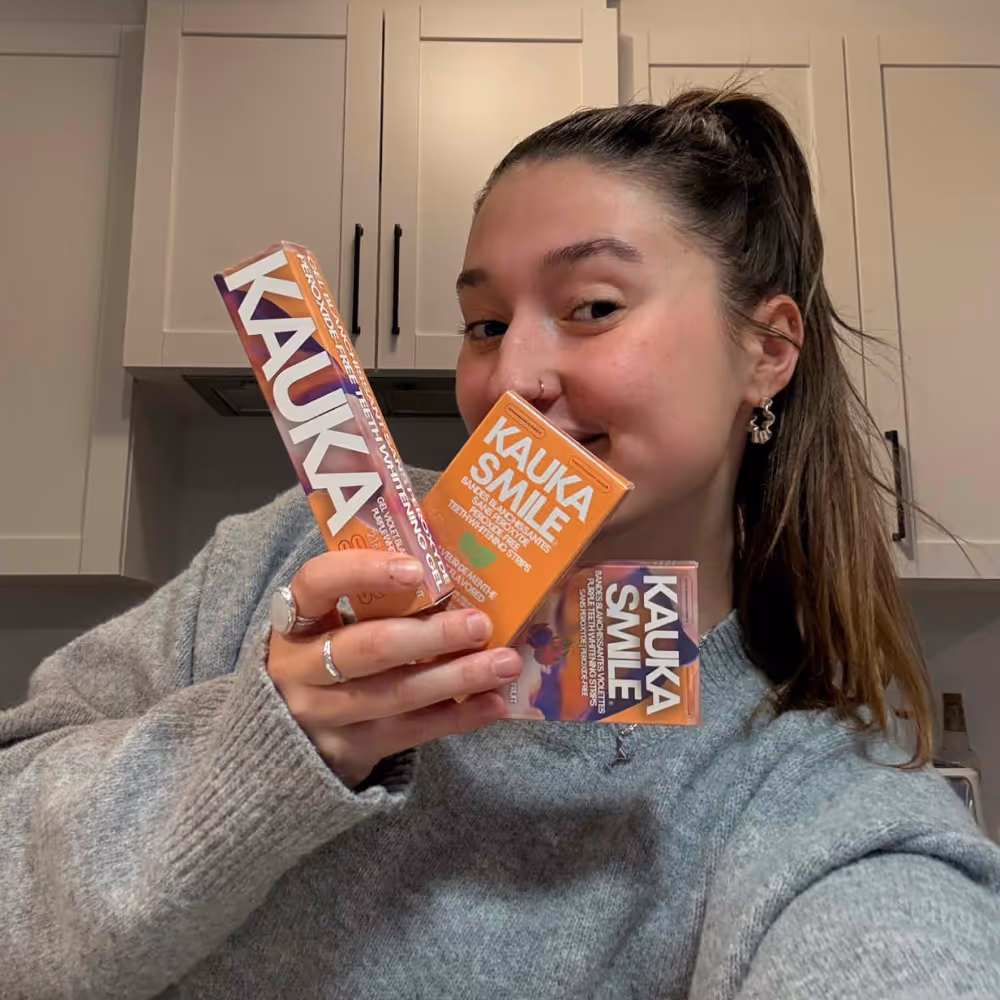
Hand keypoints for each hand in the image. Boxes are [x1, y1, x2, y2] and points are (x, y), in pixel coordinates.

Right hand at [266, 550, 521, 787]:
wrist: (284, 743)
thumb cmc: (326, 660)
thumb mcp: (329, 626)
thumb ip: (373, 602)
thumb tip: (454, 571)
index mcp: (294, 622)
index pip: (317, 582)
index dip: (363, 571)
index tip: (416, 568)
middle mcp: (300, 669)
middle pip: (369, 647)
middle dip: (431, 635)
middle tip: (480, 623)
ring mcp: (323, 716)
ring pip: (396, 694)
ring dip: (457, 677)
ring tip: (505, 663)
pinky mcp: (350, 751)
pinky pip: (411, 732)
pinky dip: (458, 718)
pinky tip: (494, 703)